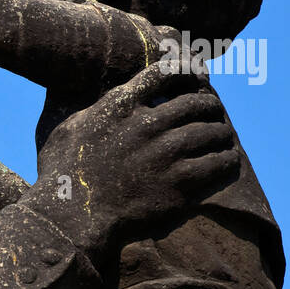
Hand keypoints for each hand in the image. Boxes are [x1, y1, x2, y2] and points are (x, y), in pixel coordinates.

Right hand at [24, 62, 238, 264]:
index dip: (185, 71)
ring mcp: (164, 154)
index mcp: (119, 107)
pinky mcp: (178, 183)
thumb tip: (100, 102)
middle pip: (195, 103)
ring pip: (211, 132)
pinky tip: (227, 160)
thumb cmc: (61, 176)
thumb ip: (89, 111)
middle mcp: (146, 125)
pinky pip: (216, 164)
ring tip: (223, 137)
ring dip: (221, 133)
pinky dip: (226, 160)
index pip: (163, 73)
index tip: (195, 77)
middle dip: (209, 106)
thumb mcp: (66, 131)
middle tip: (214, 113)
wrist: (72, 217)